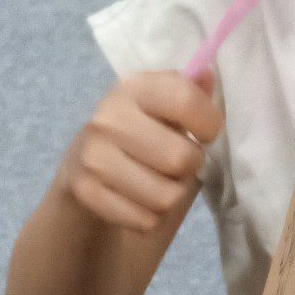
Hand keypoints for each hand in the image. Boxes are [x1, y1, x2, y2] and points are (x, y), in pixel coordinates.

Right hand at [59, 70, 220, 233]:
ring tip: (159, 181)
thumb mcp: (164, 107)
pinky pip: (145, 220)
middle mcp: (108, 118)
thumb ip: (191, 93)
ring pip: (166, 196)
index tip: (207, 133)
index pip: (184, 99)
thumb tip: (209, 74)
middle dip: (190, 166)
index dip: (209, 123)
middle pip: (180, 158)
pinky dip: (150, 217)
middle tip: (178, 162)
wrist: (86, 167)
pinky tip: (139, 200)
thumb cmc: (143, 133)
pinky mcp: (86, 193)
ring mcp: (93, 157)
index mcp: (134, 87)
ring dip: (172, 195)